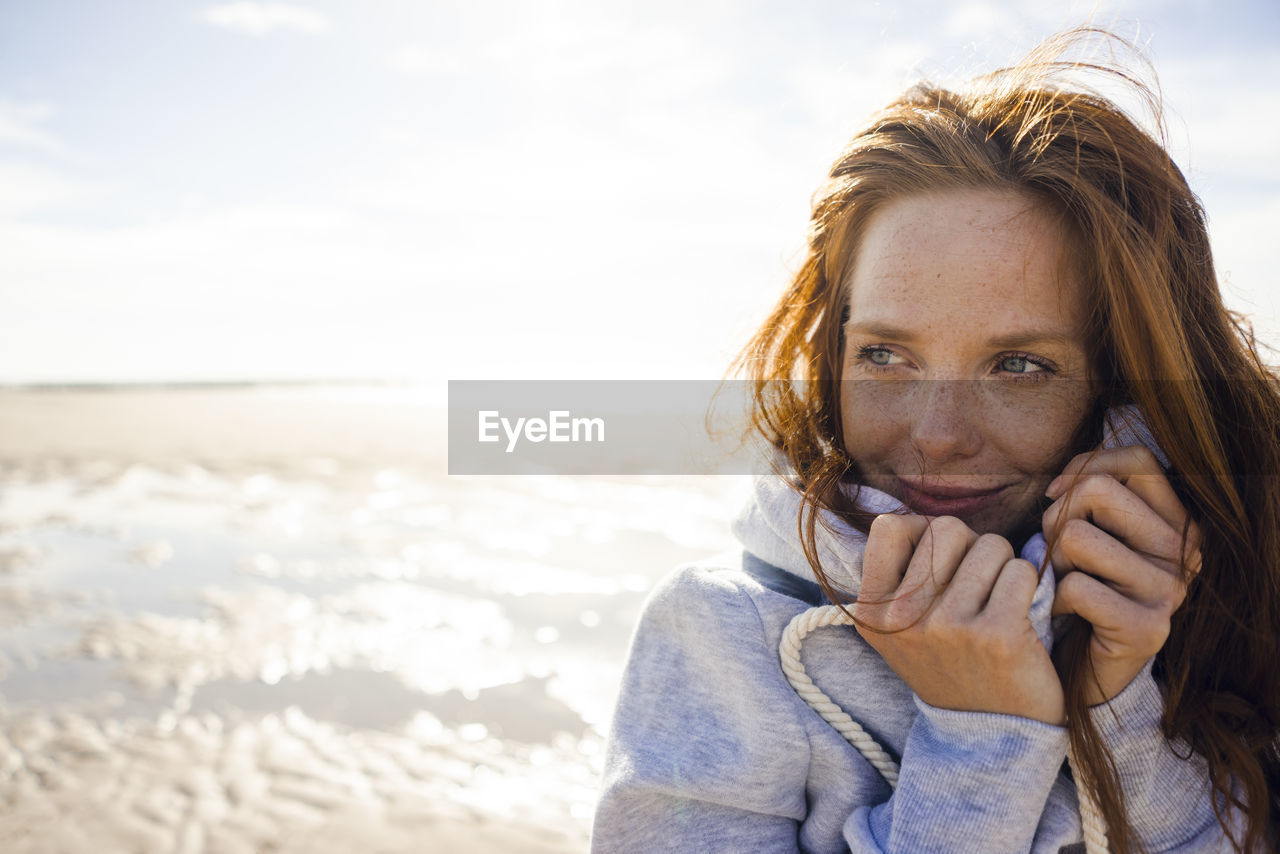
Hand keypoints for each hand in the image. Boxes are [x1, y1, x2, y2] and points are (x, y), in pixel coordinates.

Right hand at [852, 514, 1064, 725]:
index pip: (890, 526)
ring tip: (1000, 600)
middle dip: (971, 546)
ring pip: (990, 545)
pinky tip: (1023, 615)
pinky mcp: (997, 635)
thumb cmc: (951, 665)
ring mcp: (948, 627)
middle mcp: (902, 619)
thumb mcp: (901, 629)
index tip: (939, 563)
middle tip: (978, 583)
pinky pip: (1022, 570)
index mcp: (871, 612)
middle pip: (945, 529)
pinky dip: (1031, 585)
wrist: (991, 737)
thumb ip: (898, 574)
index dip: (922, 534)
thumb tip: (912, 516)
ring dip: (1004, 565)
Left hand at [1044, 445, 1200, 704]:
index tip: (1056, 494)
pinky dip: (1053, 599)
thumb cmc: (1080, 589)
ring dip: (1054, 561)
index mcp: (1177, 522)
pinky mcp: (1148, 627)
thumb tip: (1057, 487)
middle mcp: (1183, 553)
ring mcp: (1170, 591)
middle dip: (1058, 517)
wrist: (1086, 669)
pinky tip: (1064, 615)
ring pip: (1077, 537)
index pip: (1138, 461)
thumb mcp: (1090, 531)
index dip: (1086, 467)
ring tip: (1064, 584)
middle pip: (1098, 491)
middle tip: (1057, 553)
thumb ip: (1088, 495)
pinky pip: (1075, 586)